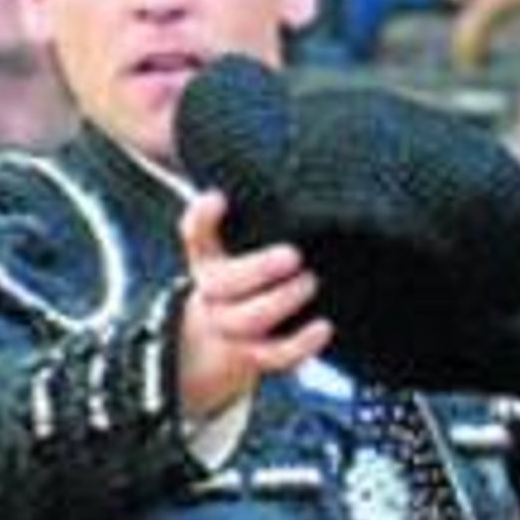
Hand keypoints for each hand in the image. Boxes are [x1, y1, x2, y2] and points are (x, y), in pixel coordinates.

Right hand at [178, 189, 331, 420]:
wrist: (233, 333)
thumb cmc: (250, 273)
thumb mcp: (245, 243)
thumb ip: (256, 214)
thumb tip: (292, 162)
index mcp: (208, 259)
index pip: (195, 234)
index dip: (202, 217)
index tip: (220, 198)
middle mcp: (213, 294)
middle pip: (224, 285)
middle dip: (260, 269)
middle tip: (294, 255)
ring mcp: (233, 327)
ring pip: (249, 319)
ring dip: (282, 300)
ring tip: (310, 282)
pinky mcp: (258, 355)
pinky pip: (276, 356)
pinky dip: (302, 344)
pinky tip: (324, 326)